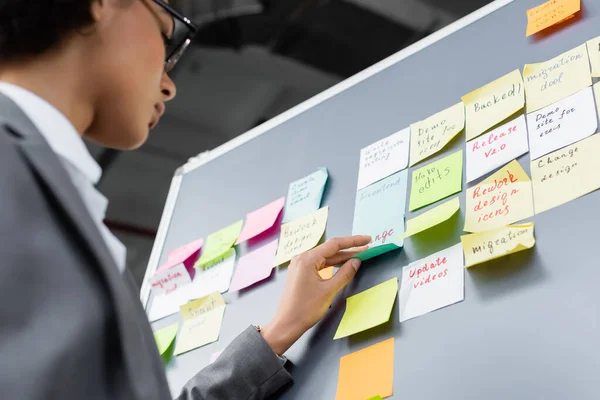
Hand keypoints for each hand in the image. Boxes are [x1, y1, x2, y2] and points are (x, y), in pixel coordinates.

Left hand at [260, 235, 370, 354]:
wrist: (287, 324)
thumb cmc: (306, 309)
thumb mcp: (329, 291)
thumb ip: (345, 274)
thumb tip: (357, 261)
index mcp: (307, 259)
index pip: (334, 244)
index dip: (353, 241)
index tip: (367, 239)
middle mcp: (302, 258)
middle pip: (329, 250)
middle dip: (349, 249)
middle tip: (366, 248)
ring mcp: (300, 265)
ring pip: (325, 257)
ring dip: (341, 257)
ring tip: (359, 255)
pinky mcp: (301, 273)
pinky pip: (319, 264)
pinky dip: (332, 265)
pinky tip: (343, 265)